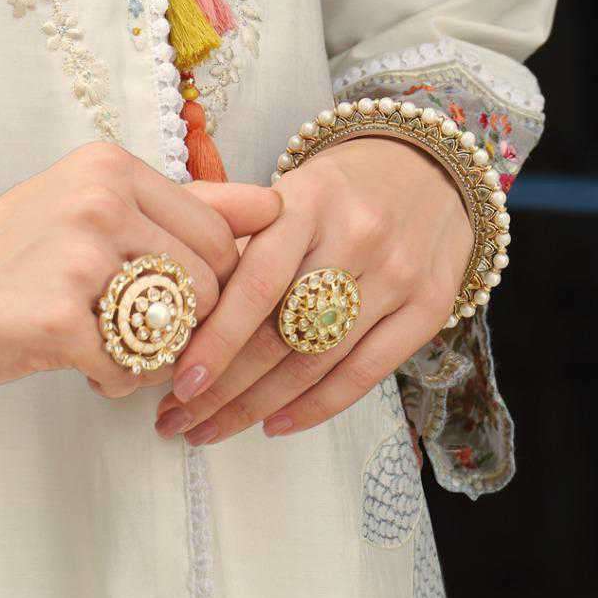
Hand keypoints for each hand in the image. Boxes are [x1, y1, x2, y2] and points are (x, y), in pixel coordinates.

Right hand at [0, 141, 282, 397]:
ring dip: (156, 355)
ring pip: (182, 328)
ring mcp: (79, 258)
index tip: (175, 296)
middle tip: (135, 327)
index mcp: (112, 166)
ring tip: (107, 343)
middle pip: (211, 283)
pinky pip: (135, 369)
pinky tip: (79, 364)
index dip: (213, 279)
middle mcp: (100, 200)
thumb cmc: (14, 254)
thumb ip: (187, 204)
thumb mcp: (94, 204)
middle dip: (189, 322)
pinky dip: (116, 381)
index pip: (221, 232)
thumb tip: (275, 203)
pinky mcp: (59, 319)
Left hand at [152, 137, 474, 445]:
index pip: (256, 282)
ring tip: (208, 429)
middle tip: (177, 418)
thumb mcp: (280, 191)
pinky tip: (273, 424)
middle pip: (282, 332)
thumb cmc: (333, 191)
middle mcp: (357, 236)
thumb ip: (224, 230)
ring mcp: (399, 274)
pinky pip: (366, 373)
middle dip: (223, 386)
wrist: (428, 168)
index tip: (177, 383)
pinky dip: (316, 407)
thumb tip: (166, 297)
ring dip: (257, 407)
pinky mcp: (430, 306)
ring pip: (318, 361)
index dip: (216, 340)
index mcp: (307, 201)